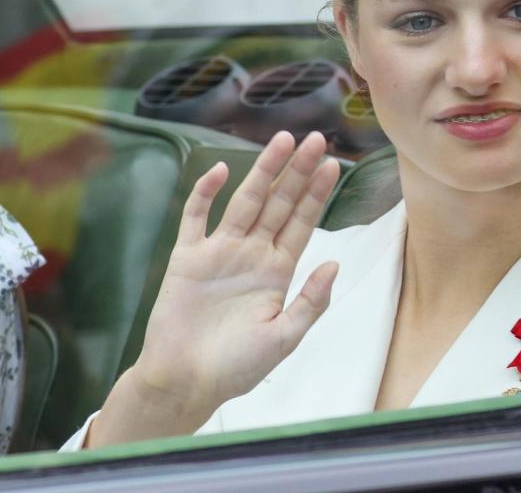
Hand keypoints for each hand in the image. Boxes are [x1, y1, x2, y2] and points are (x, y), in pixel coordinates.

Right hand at [90, 131, 339, 444]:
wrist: (185, 382)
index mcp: (277, 271)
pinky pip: (196, 218)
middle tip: (316, 139)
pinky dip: (206, 193)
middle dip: (297, 172)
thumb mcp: (285, 337)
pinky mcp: (187, 258)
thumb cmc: (236, 367)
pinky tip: (221, 170)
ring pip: (245, 202)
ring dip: (263, 172)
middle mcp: (251, 255)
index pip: (302, 222)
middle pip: (279, 203)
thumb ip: (311, 301)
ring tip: (283, 141)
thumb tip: (335, 263)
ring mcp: (219, 253)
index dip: (317, 194)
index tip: (333, 164)